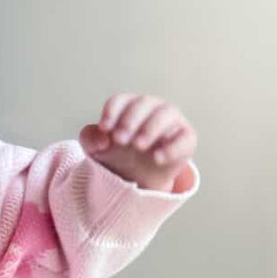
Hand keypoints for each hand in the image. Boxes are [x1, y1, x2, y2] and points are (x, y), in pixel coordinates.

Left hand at [79, 93, 196, 191]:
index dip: (111, 112)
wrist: (138, 177)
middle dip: (130, 120)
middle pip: (143, 103)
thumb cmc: (118, 154)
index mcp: (128, 106)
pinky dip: (172, 147)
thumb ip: (90, 139)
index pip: (120, 100)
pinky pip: (184, 138)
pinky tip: (157, 158)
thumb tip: (101, 140)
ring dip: (150, 128)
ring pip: (166, 113)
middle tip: (119, 140)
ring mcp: (171, 121)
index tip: (104, 128)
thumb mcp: (97, 148)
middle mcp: (152, 108)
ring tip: (138, 146)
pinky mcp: (186, 138)